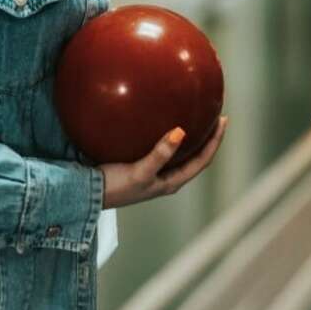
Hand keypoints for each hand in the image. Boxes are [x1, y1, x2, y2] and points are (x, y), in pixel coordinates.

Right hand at [101, 117, 227, 207]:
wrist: (87, 194)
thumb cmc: (115, 187)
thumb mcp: (140, 172)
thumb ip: (160, 154)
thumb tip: (181, 132)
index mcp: (172, 182)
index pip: (203, 160)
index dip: (215, 141)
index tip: (223, 121)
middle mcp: (167, 178)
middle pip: (196, 156)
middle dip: (208, 137)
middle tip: (215, 115)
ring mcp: (154, 172)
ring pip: (180, 152)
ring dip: (191, 136)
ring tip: (196, 116)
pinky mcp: (141, 164)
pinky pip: (162, 147)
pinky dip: (169, 135)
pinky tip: (163, 120)